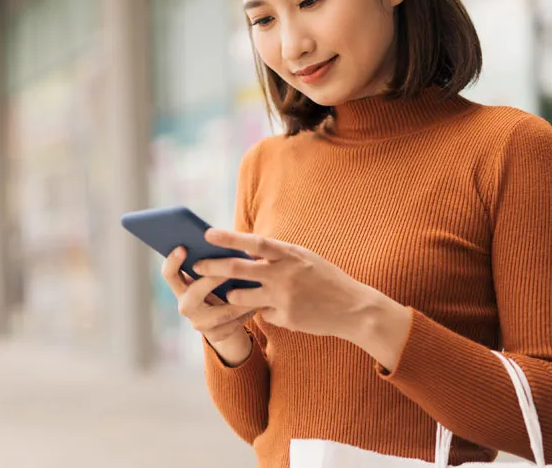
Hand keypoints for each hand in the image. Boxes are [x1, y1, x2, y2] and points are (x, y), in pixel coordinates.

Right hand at [160, 247, 258, 364]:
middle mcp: (185, 306)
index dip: (173, 261)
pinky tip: (260, 302)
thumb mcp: (210, 278)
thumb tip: (226, 244)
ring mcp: (199, 323)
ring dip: (240, 298)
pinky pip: (234, 323)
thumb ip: (211, 264)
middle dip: (213, 278)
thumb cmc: (218, 290)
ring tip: (256, 285)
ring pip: (221, 311)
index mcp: (180, 287)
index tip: (183, 247)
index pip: (169, 274)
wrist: (224, 324)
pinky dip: (248, 311)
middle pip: (194, 292)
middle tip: (231, 266)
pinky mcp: (216, 335)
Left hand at [193, 228, 413, 371]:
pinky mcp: (285, 318)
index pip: (254, 242)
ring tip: (230, 292)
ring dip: (232, 294)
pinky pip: (262, 313)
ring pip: (241, 296)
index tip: (207, 234)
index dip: (229, 237)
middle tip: (197, 265)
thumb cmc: (326, 279)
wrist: (354, 309)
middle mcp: (285, 275)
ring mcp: (284, 298)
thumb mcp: (304, 258)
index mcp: (290, 255)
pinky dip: (263, 309)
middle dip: (213, 267)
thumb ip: (278, 255)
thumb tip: (245, 249)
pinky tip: (278, 310)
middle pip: (238, 269)